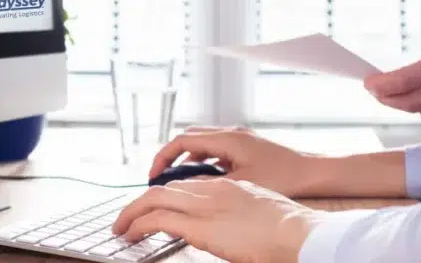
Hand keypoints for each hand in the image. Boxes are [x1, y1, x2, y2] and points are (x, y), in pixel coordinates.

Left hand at [112, 179, 319, 262]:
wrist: (298, 234)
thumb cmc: (290, 229)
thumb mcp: (261, 212)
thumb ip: (240, 213)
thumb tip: (232, 227)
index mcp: (228, 187)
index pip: (186, 185)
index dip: (166, 195)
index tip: (155, 207)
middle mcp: (212, 191)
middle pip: (165, 189)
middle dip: (142, 202)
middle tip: (129, 217)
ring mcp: (204, 206)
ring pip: (153, 199)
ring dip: (132, 212)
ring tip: (122, 227)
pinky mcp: (198, 226)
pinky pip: (156, 220)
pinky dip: (138, 225)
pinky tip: (130, 234)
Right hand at [149, 126, 313, 197]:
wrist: (314, 173)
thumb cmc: (285, 177)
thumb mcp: (240, 184)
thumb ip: (209, 183)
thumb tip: (184, 188)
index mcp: (227, 138)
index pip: (183, 140)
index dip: (164, 157)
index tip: (154, 174)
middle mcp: (232, 133)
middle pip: (190, 139)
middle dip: (172, 157)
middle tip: (161, 177)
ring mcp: (240, 139)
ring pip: (204, 144)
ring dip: (189, 160)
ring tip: (180, 182)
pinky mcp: (247, 147)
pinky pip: (217, 150)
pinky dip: (205, 162)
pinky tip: (206, 180)